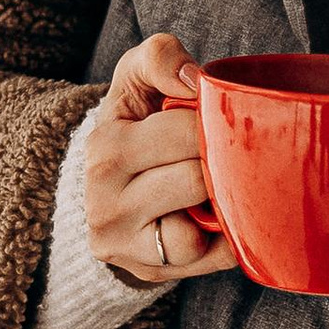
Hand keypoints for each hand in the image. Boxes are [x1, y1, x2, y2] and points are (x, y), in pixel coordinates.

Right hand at [85, 34, 236, 288]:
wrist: (108, 190)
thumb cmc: (134, 126)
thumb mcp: (135, 80)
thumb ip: (159, 57)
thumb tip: (195, 80)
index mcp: (104, 147)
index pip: (183, 130)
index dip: (210, 123)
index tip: (208, 122)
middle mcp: (105, 202)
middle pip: (196, 179)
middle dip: (218, 163)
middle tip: (218, 155)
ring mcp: (125, 245)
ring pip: (198, 230)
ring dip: (217, 205)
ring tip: (211, 188)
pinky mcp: (151, 272)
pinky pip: (213, 258)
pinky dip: (224, 239)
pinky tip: (212, 218)